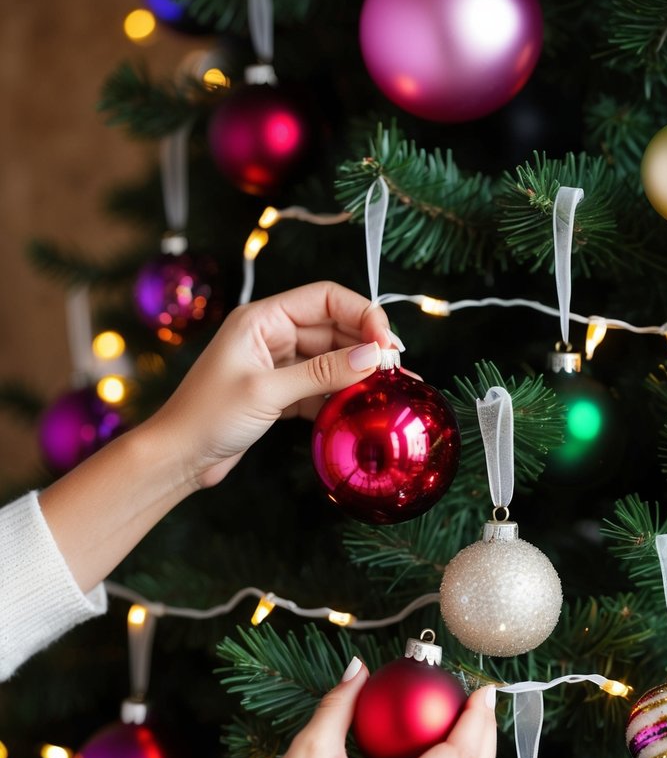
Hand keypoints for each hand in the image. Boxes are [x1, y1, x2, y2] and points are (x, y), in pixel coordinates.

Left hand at [146, 281, 395, 489]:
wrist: (177, 458)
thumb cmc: (207, 417)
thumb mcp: (268, 392)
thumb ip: (323, 372)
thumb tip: (373, 357)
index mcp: (262, 319)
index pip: (325, 298)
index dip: (362, 313)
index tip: (386, 343)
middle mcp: (271, 335)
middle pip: (333, 327)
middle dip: (366, 344)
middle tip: (397, 369)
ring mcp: (276, 364)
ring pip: (330, 358)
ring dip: (358, 371)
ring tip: (391, 388)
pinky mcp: (279, 392)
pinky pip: (320, 385)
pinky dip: (341, 394)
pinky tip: (363, 406)